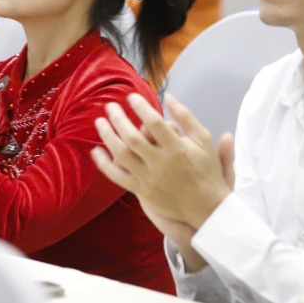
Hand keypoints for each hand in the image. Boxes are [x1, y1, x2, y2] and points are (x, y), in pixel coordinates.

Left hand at [93, 93, 230, 230]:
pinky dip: (104, 164)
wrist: (207, 207)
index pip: (154, 123)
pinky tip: (95, 151)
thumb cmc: (206, 169)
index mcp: (177, 148)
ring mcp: (150, 178)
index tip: (131, 96)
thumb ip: (185, 117)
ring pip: (122, 155)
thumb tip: (168, 96)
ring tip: (99, 122)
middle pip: (133, 138)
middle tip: (110, 106)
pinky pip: (118, 177)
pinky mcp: (143, 192)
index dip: (141, 107)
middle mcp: (161, 163)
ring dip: (107, 136)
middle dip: (118, 118)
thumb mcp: (204, 140)